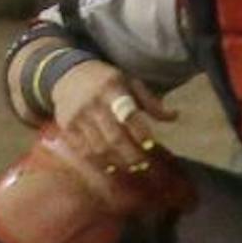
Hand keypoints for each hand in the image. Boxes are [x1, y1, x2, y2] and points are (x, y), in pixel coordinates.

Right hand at [49, 60, 176, 174]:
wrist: (67, 74)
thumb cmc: (105, 80)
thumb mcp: (129, 81)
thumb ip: (151, 102)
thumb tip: (175, 117)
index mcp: (112, 88)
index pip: (128, 114)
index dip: (141, 133)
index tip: (151, 145)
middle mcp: (93, 103)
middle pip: (114, 136)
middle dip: (131, 154)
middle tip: (144, 165)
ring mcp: (77, 117)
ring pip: (98, 147)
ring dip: (116, 162)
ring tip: (130, 168)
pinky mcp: (66, 127)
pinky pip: (82, 150)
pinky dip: (97, 162)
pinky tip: (110, 166)